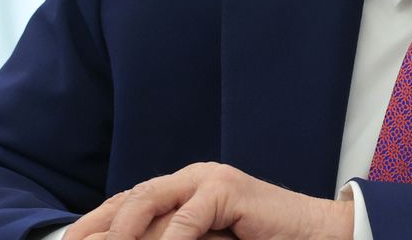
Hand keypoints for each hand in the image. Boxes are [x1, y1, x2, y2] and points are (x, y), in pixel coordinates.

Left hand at [65, 163, 354, 239]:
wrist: (315, 232)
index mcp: (185, 189)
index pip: (129, 202)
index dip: (96, 221)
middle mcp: (192, 178)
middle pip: (131, 198)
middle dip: (97, 224)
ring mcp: (210, 179)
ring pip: (151, 202)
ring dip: (123, 232)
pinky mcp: (230, 190)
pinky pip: (189, 217)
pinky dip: (168, 239)